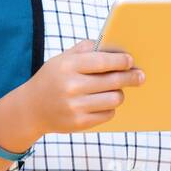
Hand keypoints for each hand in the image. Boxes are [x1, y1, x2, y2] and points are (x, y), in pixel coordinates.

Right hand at [20, 39, 145, 136]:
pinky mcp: (79, 123)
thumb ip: (85, 49)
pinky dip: (110, 107)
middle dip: (131, 77)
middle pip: (113, 81)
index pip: (103, 62)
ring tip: (117, 89)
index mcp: (68, 66)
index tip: (130, 61)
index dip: (121, 61)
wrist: (30, 109)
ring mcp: (75, 106)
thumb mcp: (62, 59)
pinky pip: (108, 114)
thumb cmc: (52, 79)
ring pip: (114, 99)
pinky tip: (104, 102)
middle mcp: (71, 87)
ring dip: (119, 93)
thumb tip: (114, 47)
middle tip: (140, 76)